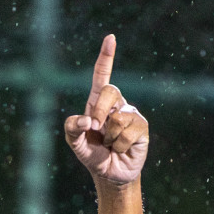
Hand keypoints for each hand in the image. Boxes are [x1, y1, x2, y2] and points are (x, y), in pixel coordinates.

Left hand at [63, 34, 148, 185]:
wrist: (110, 174)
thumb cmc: (92, 155)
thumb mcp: (75, 144)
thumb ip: (72, 130)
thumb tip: (85, 121)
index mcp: (97, 103)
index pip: (102, 76)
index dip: (106, 57)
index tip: (110, 38)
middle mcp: (116, 104)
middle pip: (108, 91)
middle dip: (99, 111)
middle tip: (96, 129)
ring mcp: (130, 114)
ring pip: (117, 119)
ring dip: (109, 138)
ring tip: (111, 145)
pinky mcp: (142, 127)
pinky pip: (127, 133)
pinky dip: (120, 145)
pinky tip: (121, 149)